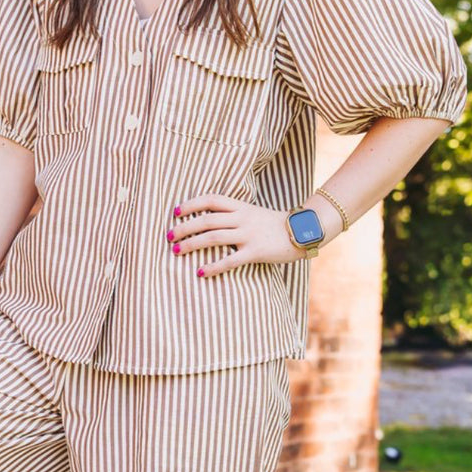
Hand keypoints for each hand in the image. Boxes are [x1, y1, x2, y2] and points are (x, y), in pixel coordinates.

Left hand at [168, 193, 316, 277]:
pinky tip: (200, 272)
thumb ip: (233, 215)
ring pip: (214, 237)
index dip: (191, 204)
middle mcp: (243, 218)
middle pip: (207, 219)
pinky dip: (214, 266)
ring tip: (176, 251)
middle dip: (185, 227)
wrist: (302, 231)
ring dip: (192, 244)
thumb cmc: (273, 225)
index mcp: (241, 206)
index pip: (211, 199)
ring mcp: (249, 234)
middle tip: (169, 236)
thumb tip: (207, 221)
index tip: (175, 212)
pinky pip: (230, 260)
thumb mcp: (252, 213)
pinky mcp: (256, 252)